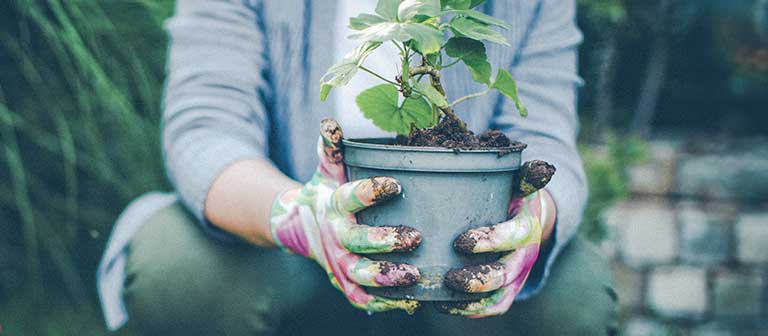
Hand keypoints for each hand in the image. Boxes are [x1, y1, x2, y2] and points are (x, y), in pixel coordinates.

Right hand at [269, 119, 422, 312]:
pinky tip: (409, 301)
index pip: (350, 197)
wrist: (300, 226)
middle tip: (414, 236)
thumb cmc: (327, 191)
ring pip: (360, 275)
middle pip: (357, 242)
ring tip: (416, 274)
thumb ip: (333, 147)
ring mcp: (339, 262)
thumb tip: (331, 122)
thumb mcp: (328, 168)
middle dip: (384, 241)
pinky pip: (361, 297)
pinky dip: (383, 302)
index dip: (371, 191)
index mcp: (334, 205)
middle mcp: (335, 236)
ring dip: (387, 277)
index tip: (396, 184)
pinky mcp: (345, 282)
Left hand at [439, 161, 555, 317]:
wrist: (530, 218)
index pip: (512, 237)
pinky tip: (443, 305)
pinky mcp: (507, 290)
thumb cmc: (514, 196)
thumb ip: (526, 175)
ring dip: (472, 301)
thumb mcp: (520, 182)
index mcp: (526, 227)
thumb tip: (542, 168)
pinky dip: (470, 310)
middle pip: (504, 275)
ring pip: (499, 298)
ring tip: (444, 295)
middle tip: (449, 277)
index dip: (489, 241)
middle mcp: (524, 256)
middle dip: (477, 279)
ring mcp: (516, 276)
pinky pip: (492, 307)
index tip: (460, 242)